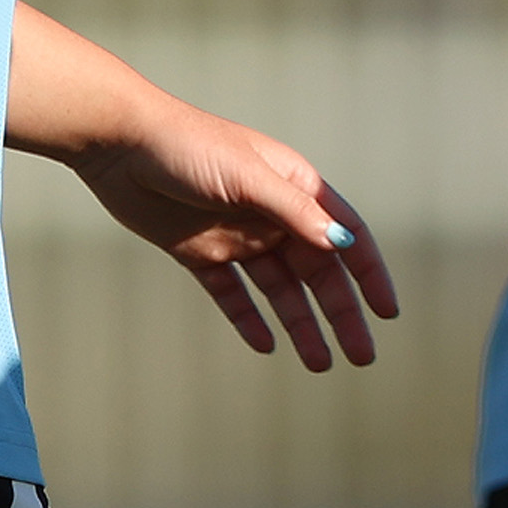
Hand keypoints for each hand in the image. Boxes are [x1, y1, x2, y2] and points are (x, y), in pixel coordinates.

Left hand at [61, 100, 401, 370]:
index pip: (347, 236)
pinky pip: (233, 294)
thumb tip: (342, 245)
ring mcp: (237, 234)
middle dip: (342, 314)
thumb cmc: (188, 146)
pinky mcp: (199, 251)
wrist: (119, 143)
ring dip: (302, 325)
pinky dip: (249, 320)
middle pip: (319, 272)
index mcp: (294, 187)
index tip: (388, 313)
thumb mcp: (247, 176)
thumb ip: (294, 212)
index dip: (370, 274)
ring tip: (320, 364)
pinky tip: (267, 347)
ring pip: (280, 290)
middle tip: (361, 356)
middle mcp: (271, 213)